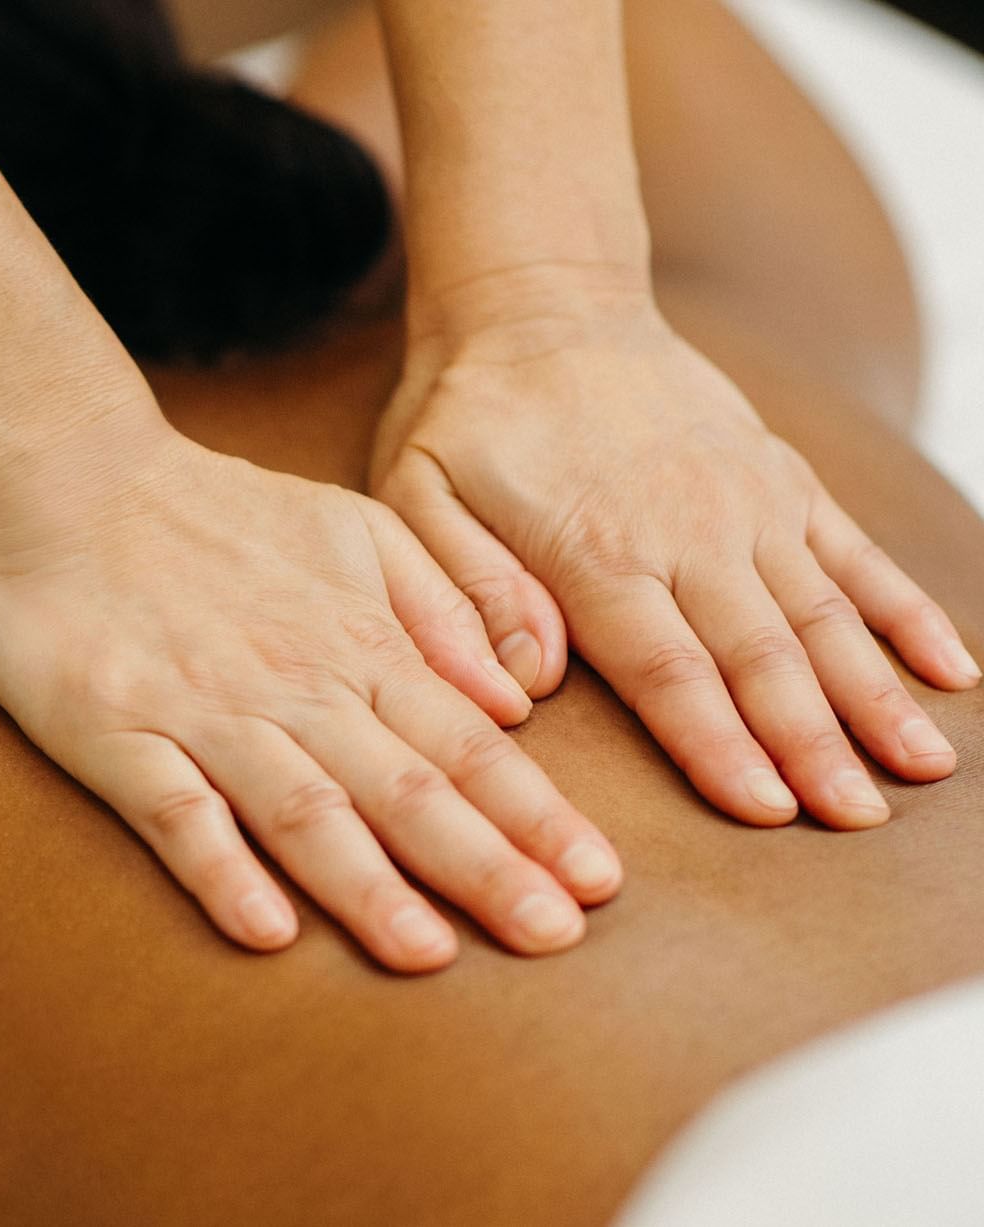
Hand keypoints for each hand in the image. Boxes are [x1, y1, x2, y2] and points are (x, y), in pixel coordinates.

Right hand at [0, 430, 621, 970]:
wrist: (68, 482)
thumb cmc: (214, 513)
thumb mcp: (352, 528)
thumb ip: (439, 604)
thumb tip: (517, 699)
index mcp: (356, 643)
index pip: (466, 744)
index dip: (534, 816)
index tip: (597, 882)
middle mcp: (294, 687)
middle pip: (404, 789)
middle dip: (484, 866)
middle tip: (552, 934)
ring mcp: (204, 714)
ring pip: (303, 810)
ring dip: (368, 884)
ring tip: (428, 953)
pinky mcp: (118, 734)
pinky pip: (175, 812)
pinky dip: (221, 869)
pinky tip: (264, 930)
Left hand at [373, 280, 978, 830]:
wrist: (542, 302)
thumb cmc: (466, 414)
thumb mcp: (415, 492)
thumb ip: (465, 588)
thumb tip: (527, 685)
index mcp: (596, 548)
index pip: (668, 670)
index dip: (721, 746)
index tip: (769, 812)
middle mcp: (690, 528)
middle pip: (761, 655)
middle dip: (813, 745)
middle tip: (856, 821)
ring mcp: (748, 500)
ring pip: (824, 614)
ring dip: (875, 696)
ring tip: (923, 770)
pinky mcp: (781, 476)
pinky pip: (856, 553)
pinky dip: (906, 613)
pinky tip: (953, 672)